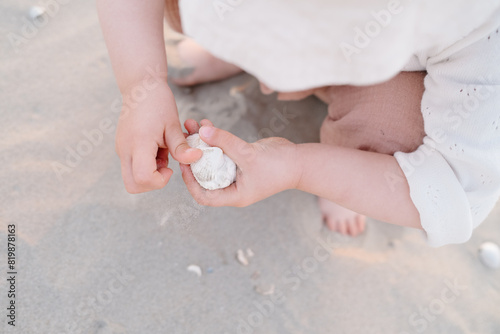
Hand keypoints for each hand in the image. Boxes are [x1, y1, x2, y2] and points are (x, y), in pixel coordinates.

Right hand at [116, 84, 201, 192]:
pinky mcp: (122, 147)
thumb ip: (182, 146)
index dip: (159, 181)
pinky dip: (146, 164)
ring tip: (163, 153)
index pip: (143, 179)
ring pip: (131, 177)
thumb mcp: (173, 125)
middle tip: (166, 167)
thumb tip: (196, 159)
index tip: (171, 168)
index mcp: (138, 144)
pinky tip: (158, 148)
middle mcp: (125, 149)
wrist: (140, 86)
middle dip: (152, 184)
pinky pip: (132, 166)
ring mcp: (121, 149)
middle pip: (132, 185)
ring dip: (150, 173)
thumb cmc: (159, 103)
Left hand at [180, 119, 300, 206]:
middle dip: (192, 155)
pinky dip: (214, 137)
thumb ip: (225, 142)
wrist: (300, 161)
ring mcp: (236, 172)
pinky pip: (222, 149)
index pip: (204, 195)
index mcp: (234, 195)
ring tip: (190, 124)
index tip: (183, 162)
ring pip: (211, 158)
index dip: (190, 181)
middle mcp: (232, 185)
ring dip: (201, 142)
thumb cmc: (279, 166)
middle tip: (181, 138)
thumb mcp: (248, 154)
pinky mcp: (241, 159)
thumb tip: (202, 130)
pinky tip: (205, 123)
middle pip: (204, 174)